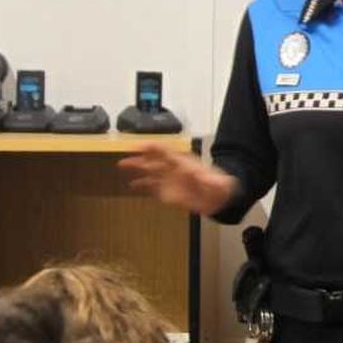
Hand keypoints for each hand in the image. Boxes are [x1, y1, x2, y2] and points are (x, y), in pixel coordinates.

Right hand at [118, 143, 237, 215]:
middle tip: (126, 154)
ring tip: (122, 164)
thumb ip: (212, 181)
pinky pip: (152, 186)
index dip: (153, 147)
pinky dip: (142, 185)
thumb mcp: (219, 183)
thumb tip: (204, 176)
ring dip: (137, 167)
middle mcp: (174, 169)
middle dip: (140, 156)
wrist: (219, 197)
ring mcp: (170, 180)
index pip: (166, 151)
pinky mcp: (169, 192)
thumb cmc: (219, 186)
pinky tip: (132, 185)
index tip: (140, 145)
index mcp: (184, 163)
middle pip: (154, 159)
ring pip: (150, 171)